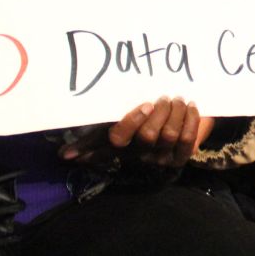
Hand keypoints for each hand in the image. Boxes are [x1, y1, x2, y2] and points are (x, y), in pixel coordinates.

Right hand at [60, 97, 214, 168]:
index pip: (118, 139)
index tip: (146, 105)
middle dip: (159, 112)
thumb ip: (94, 133)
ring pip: (168, 136)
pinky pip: (186, 140)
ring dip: (175, 112)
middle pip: (147, 136)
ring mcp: (160, 158)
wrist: (179, 120)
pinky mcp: (180, 157)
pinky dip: (190, 120)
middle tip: (164, 97)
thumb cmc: (144, 116)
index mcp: (121, 145)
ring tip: (177, 99)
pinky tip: (191, 106)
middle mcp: (139, 155)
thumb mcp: (118, 118)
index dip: (131, 122)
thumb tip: (64, 155)